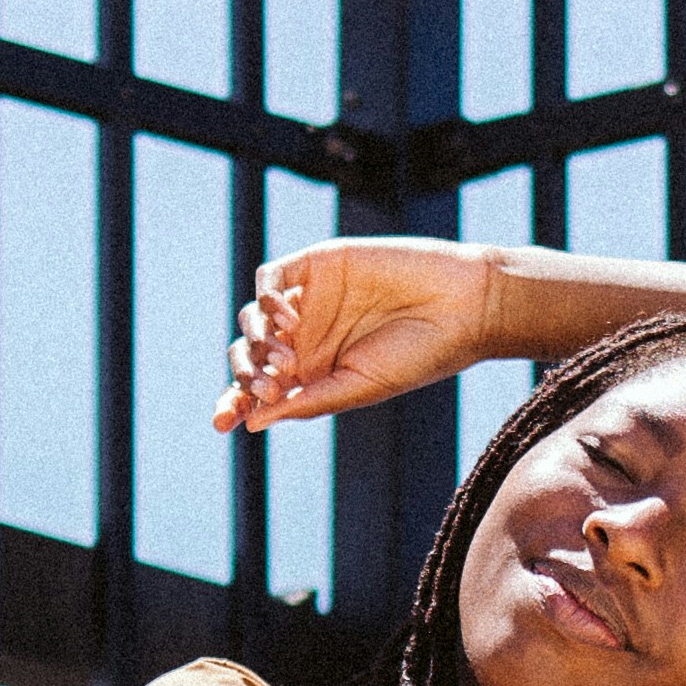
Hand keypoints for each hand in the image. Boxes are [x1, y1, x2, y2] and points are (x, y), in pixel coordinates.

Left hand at [216, 239, 503, 435]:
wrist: (462, 307)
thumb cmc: (418, 356)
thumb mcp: (358, 388)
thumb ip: (306, 402)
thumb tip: (252, 421)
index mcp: (312, 373)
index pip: (258, 389)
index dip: (234, 402)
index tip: (223, 421)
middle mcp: (304, 337)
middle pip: (248, 353)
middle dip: (244, 375)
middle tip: (267, 387)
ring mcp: (308, 299)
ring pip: (251, 318)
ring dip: (258, 342)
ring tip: (289, 359)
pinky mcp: (316, 264)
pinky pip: (270, 279)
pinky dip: (267, 299)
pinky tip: (289, 319)